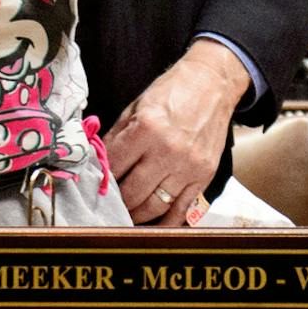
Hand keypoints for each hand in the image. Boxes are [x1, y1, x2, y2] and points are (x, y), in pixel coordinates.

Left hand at [105, 41, 246, 225]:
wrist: (212, 84)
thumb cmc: (171, 92)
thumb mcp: (136, 107)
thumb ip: (117, 136)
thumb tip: (99, 162)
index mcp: (147, 129)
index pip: (114, 166)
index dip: (101, 178)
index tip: (95, 184)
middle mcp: (168, 151)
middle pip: (132, 193)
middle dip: (116, 200)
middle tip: (107, 202)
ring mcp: (188, 167)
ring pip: (153, 206)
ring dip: (135, 214)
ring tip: (125, 213)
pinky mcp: (204, 176)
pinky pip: (181, 210)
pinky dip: (164, 223)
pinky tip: (151, 225)